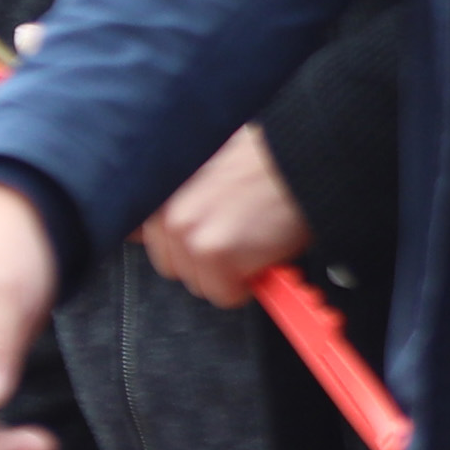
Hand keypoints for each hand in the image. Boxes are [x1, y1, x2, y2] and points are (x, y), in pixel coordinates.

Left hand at [137, 125, 313, 307]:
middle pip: (173, 268)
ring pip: (200, 284)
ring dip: (228, 273)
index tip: (202, 242)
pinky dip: (249, 285)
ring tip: (253, 240)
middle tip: (239, 240)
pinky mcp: (211, 251)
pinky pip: (225, 294)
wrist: (304, 155)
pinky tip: (263, 252)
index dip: (183, 245)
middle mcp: (164, 212)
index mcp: (161, 192)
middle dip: (206, 263)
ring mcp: (185, 232)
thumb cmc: (266, 162)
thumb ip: (182, 200)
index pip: (146, 240)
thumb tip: (161, 230)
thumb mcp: (208, 172)